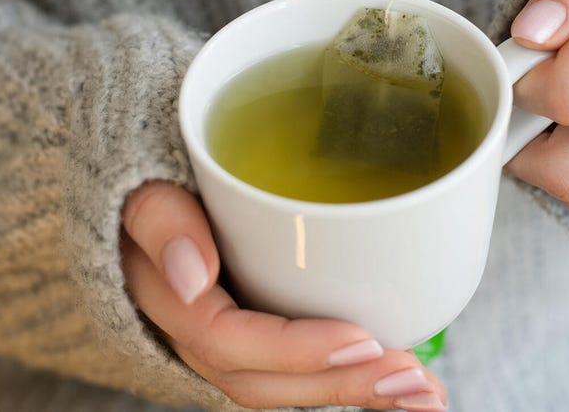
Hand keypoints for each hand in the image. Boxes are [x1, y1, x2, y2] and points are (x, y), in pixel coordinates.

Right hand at [121, 180, 447, 410]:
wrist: (151, 187)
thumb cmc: (154, 178)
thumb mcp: (143, 186)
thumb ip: (161, 219)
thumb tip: (193, 276)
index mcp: (169, 301)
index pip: (226, 340)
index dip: (294, 350)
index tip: (361, 339)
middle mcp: (198, 335)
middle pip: (267, 379)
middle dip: (343, 384)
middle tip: (413, 378)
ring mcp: (232, 340)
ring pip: (291, 383)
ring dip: (359, 392)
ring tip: (425, 395)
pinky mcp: (263, 332)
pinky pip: (305, 369)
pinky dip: (354, 379)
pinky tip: (406, 386)